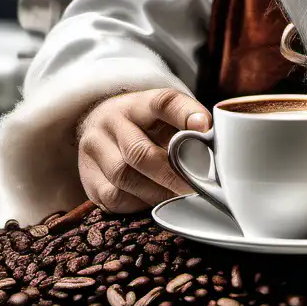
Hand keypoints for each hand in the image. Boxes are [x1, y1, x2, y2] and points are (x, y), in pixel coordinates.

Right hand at [77, 87, 211, 213]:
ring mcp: (95, 148)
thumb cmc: (147, 125)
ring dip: (157, 193)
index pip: (163, 103)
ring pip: (124, 177)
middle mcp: (112, 122)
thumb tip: (218, 148)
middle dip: (173, 175)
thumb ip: (189, 127)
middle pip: (140, 152)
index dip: (185, 114)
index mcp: (139, 103)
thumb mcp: (166, 116)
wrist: (100, 126)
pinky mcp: (88, 176)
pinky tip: (154, 201)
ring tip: (181, 198)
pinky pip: (113, 197)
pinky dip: (138, 203)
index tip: (205, 126)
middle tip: (198, 188)